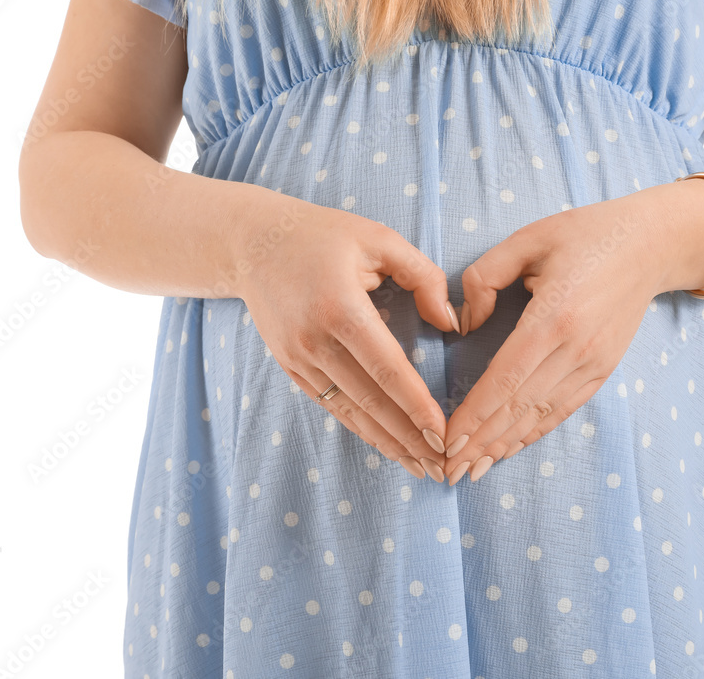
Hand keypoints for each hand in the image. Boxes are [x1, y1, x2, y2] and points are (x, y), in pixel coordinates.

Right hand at [233, 193, 459, 481]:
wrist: (253, 243)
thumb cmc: (324, 236)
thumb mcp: (379, 239)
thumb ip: (422, 275)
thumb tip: (451, 323)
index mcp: (340, 307)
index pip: (387, 368)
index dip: (416, 405)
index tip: (444, 432)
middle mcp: (314, 340)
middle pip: (370, 401)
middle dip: (409, 437)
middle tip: (444, 466)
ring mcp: (298, 358)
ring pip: (349, 412)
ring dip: (387, 443)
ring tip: (421, 467)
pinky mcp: (290, 367)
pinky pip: (331, 406)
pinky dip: (361, 429)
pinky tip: (387, 445)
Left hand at [441, 186, 679, 483]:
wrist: (651, 244)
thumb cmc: (584, 234)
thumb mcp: (527, 239)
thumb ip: (484, 278)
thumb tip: (466, 325)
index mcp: (554, 316)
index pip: (505, 379)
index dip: (475, 414)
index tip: (448, 438)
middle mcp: (576, 348)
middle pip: (519, 407)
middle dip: (481, 442)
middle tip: (447, 470)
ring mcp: (594, 362)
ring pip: (541, 415)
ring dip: (504, 446)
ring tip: (471, 470)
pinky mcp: (604, 369)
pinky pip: (564, 409)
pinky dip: (535, 432)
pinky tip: (510, 448)